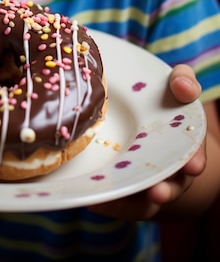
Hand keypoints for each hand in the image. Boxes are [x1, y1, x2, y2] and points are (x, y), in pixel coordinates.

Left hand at [88, 63, 206, 219]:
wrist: (141, 123)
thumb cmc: (163, 104)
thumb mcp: (174, 89)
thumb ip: (182, 82)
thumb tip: (183, 86)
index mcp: (185, 149)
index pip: (193, 158)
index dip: (194, 161)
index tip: (193, 165)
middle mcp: (168, 173)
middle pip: (169, 187)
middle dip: (164, 191)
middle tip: (158, 192)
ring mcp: (143, 184)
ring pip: (141, 201)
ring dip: (129, 201)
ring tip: (115, 198)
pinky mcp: (119, 191)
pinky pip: (115, 202)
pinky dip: (105, 203)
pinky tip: (90, 198)